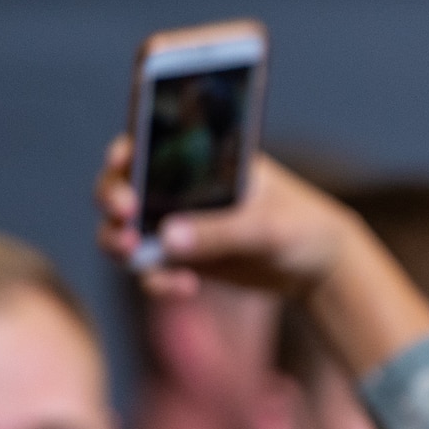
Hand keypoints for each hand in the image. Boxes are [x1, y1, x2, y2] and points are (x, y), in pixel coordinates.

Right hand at [94, 138, 428, 373]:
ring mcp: (176, 222)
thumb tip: (167, 239)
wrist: (317, 267)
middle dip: (112, 199)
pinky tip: (186, 288)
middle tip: (124, 215)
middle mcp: (179, 185)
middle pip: (122, 184)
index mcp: (203, 154)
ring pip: (124, 230)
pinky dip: (156, 280)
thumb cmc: (301, 226)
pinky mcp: (181, 259)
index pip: (150, 140)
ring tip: (133, 255)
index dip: (125, 149)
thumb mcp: (268, 227)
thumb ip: (219, 232)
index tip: (122, 163)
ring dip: (118, 243)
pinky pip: (149, 270)